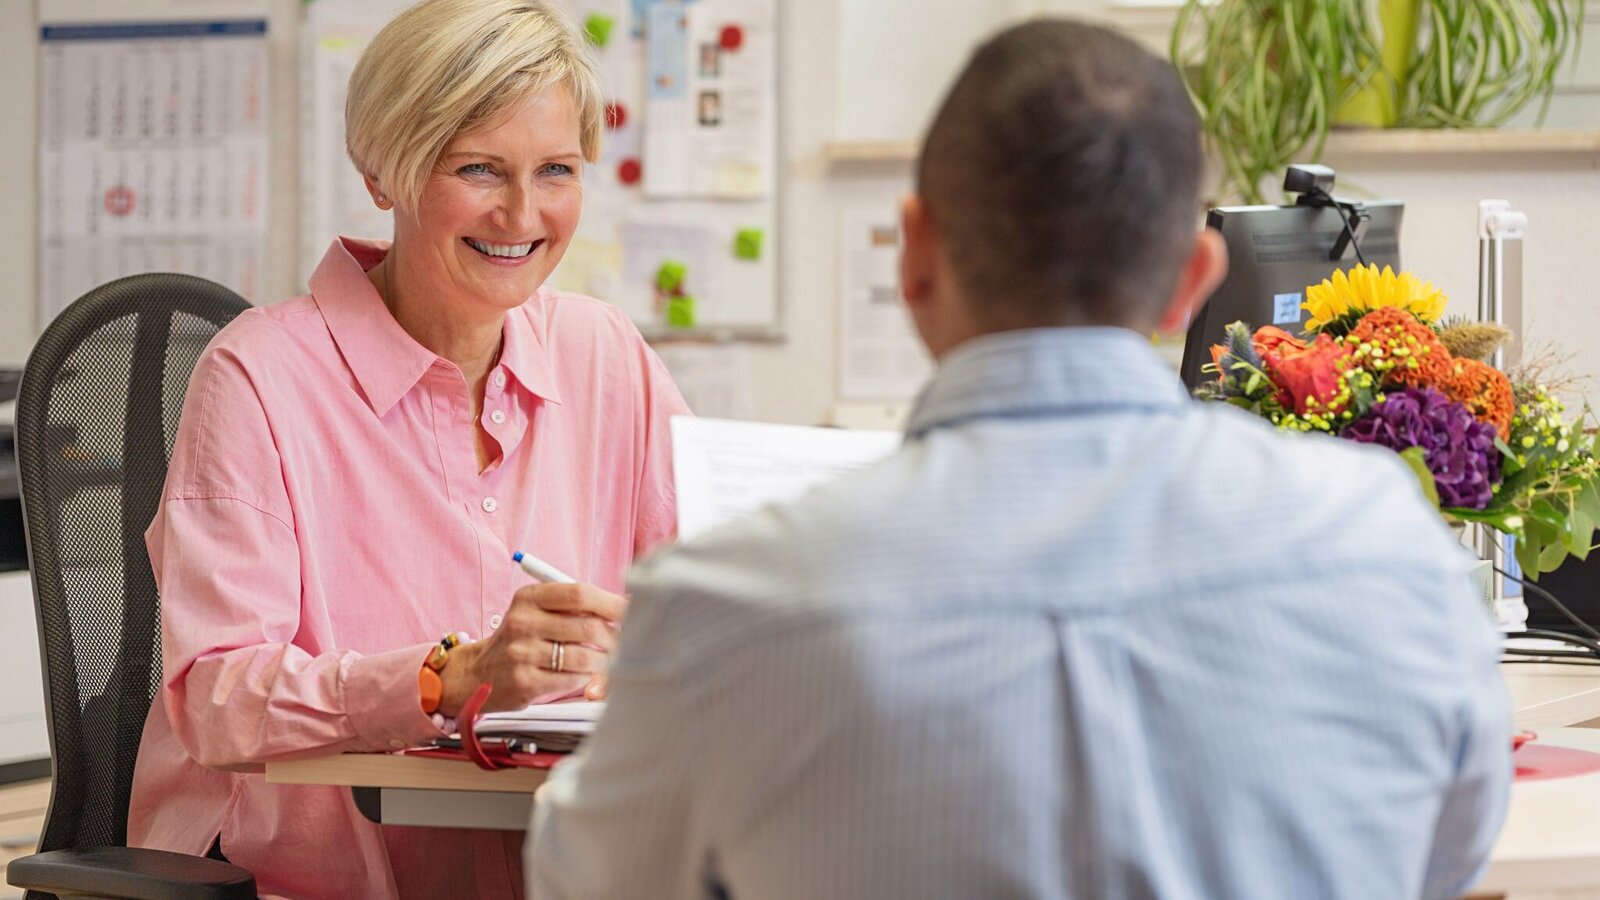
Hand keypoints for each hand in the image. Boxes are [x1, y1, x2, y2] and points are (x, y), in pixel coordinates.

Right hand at [439, 583, 626, 715]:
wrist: (477, 673)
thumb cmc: (520, 639)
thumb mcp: (536, 611)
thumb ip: (573, 607)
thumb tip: (625, 605)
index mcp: (529, 597)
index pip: (579, 593)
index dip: (611, 602)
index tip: (630, 610)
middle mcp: (523, 622)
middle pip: (587, 626)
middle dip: (614, 637)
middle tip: (623, 642)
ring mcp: (522, 653)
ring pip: (584, 656)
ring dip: (604, 661)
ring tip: (605, 660)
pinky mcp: (526, 682)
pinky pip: (573, 679)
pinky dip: (586, 678)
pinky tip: (584, 675)